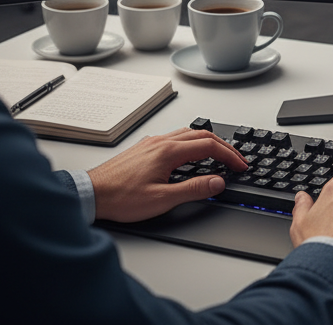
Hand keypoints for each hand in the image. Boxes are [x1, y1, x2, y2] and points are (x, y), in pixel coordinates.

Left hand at [87, 127, 245, 222]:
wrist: (91, 193)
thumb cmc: (121, 198)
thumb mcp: (161, 199)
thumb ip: (193, 189)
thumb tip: (217, 181)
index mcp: (169, 151)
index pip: (209, 146)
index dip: (229, 155)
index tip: (241, 165)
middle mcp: (162, 141)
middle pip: (202, 135)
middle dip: (223, 146)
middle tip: (236, 159)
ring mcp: (152, 142)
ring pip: (188, 133)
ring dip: (208, 141)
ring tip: (218, 154)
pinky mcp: (144, 148)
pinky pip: (175, 137)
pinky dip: (191, 142)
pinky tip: (189, 154)